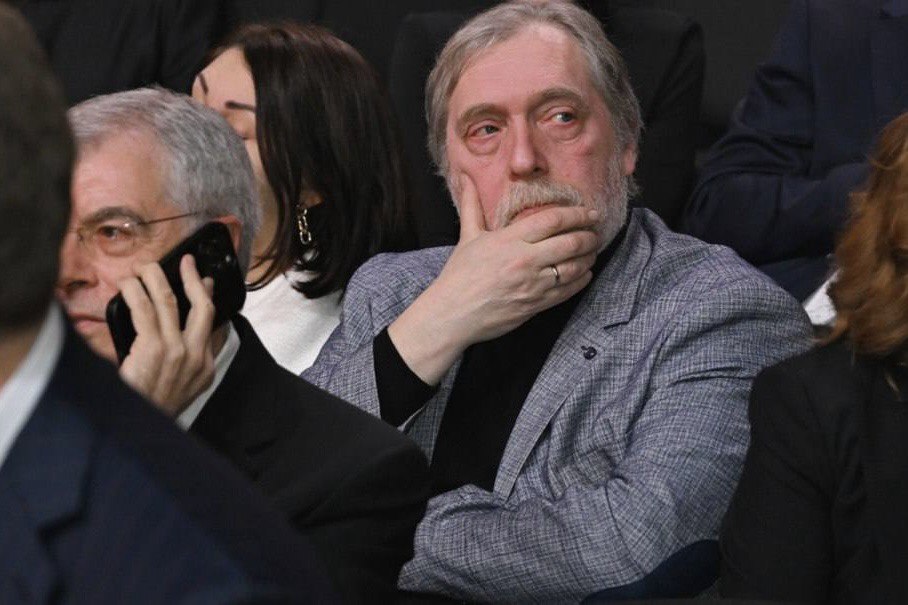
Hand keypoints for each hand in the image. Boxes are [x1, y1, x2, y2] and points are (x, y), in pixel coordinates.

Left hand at [118, 255, 216, 415]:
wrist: (137, 428)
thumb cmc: (151, 409)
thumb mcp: (181, 390)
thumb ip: (186, 364)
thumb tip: (176, 334)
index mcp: (205, 367)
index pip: (213, 324)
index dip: (208, 298)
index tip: (203, 282)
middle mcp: (195, 356)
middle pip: (201, 307)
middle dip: (193, 279)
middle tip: (186, 262)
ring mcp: (176, 351)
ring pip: (169, 301)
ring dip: (156, 278)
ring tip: (146, 267)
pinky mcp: (154, 348)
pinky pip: (144, 309)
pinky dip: (135, 292)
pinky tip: (128, 285)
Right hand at [389, 173, 600, 383]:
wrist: (452, 314)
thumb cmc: (459, 275)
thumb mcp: (467, 237)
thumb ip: (472, 205)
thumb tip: (466, 177)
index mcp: (509, 239)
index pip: (552, 220)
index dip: (577, 214)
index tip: (590, 212)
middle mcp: (525, 260)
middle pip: (570, 242)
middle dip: (589, 235)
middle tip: (596, 232)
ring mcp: (533, 284)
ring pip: (574, 267)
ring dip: (588, 257)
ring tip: (593, 251)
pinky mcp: (536, 304)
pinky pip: (568, 290)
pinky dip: (581, 279)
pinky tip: (585, 273)